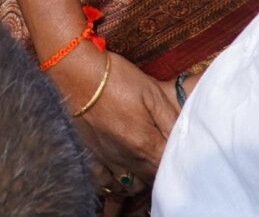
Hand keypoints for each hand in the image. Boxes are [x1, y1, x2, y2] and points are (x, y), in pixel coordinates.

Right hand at [53, 51, 177, 200]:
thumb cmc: (116, 79)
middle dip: (160, 170)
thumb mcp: (152, 93)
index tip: (179, 148)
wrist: (75, 73)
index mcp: (146, 145)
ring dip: (140, 179)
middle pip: (152, 179)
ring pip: (131, 186)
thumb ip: (171, 120)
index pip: (170, 166)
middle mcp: (127, 160)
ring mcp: (107, 161)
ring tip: (143, 163)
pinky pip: (105, 183)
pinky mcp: (90, 156)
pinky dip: (115, 182)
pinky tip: (119, 171)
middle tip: (162, 152)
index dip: (177, 159)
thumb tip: (184, 137)